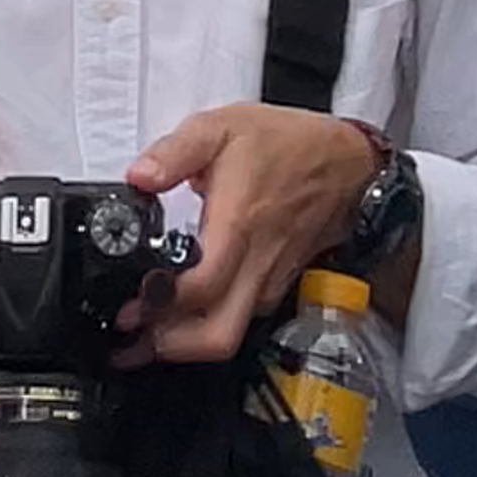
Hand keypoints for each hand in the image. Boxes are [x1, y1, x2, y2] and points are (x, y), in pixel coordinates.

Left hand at [122, 103, 389, 366]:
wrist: (346, 161)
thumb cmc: (289, 145)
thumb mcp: (222, 128)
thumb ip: (175, 152)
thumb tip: (139, 176)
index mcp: (238, 225)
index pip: (201, 289)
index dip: (160, 306)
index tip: (130, 305)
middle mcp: (257, 263)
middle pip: (218, 337)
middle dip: (170, 348)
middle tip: (133, 338)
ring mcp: (270, 279)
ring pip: (230, 333)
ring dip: (187, 341)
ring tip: (149, 328)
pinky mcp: (278, 284)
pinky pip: (243, 318)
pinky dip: (210, 323)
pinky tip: (186, 309)